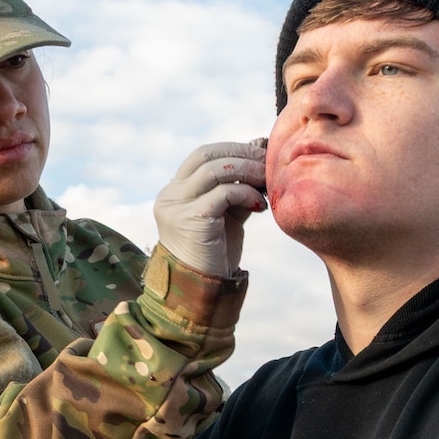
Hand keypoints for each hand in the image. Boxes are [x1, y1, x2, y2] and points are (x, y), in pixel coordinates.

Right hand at [152, 140, 267, 277]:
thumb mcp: (226, 213)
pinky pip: (223, 193)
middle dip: (241, 154)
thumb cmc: (215, 254)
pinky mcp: (191, 219)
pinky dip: (246, 193)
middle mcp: (170, 196)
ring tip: (266, 181)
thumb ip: (237, 185)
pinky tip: (259, 206)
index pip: (202, 155)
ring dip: (247, 171)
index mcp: (174, 192)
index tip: (260, 154)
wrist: (204, 290)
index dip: (233, 149)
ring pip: (216, 170)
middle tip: (267, 162)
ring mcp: (176, 207)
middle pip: (206, 155)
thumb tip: (259, 148)